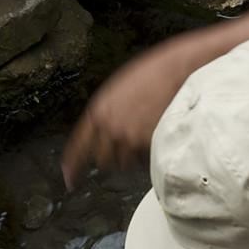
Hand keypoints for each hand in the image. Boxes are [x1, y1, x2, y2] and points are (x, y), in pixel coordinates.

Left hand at [62, 33, 199, 185]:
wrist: (179, 69)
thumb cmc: (154, 75)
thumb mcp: (120, 89)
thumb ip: (108, 112)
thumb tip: (105, 131)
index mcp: (98, 110)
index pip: (79, 145)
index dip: (73, 166)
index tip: (70, 179)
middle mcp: (109, 126)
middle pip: (103, 160)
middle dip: (114, 158)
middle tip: (129, 146)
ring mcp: (129, 137)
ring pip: (126, 163)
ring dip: (134, 157)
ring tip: (148, 135)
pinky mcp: (148, 144)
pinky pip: (146, 161)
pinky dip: (151, 154)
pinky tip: (159, 135)